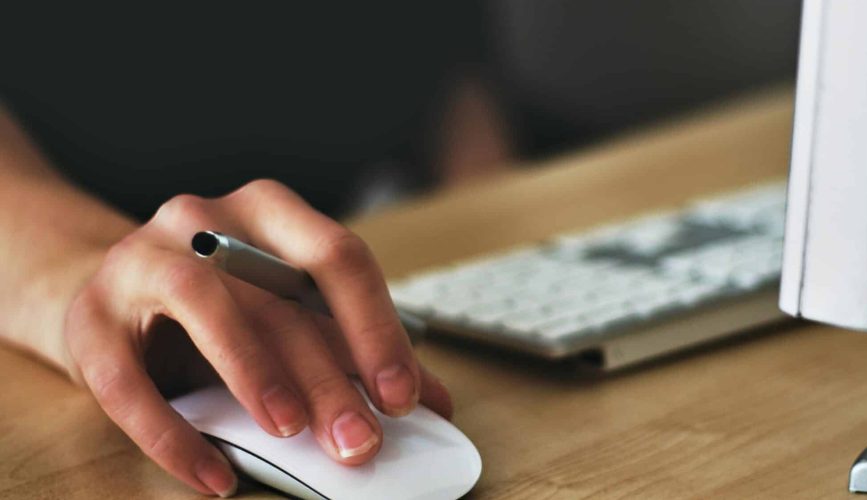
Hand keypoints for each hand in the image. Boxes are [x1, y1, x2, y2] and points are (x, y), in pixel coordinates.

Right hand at [63, 179, 451, 496]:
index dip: (376, 328)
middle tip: (359, 441)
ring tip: (290, 431)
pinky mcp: (89, 317)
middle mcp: (206, 220)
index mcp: (270, 212)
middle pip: (278, 297)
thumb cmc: (221, 306)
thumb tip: (434, 403)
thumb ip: (354, 350)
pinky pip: (127, 380)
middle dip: (327, 377)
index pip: (338, 257)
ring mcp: (141, 260)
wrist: (111, 295)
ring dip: (254, 372)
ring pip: (204, 306)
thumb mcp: (289, 315)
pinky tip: (214, 477)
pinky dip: (173, 434)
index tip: (404, 396)